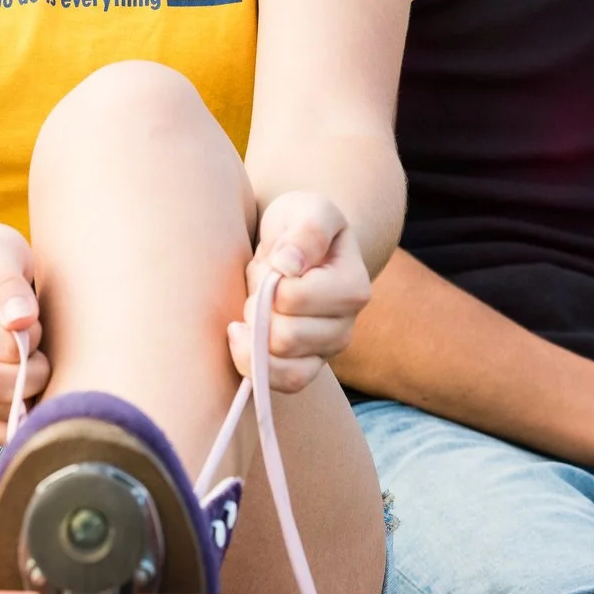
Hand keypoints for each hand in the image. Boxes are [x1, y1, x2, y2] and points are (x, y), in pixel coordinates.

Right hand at [0, 224, 48, 442]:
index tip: (35, 319)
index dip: (34, 337)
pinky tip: (27, 390)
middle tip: (42, 349)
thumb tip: (21, 321)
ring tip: (31, 363)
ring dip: (31, 394)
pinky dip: (23, 418)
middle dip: (35, 372)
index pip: (6, 347)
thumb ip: (7, 280)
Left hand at [229, 191, 370, 393]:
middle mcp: (347, 326)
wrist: (295, 249)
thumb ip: (307, 231)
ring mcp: (327, 351)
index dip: (268, 281)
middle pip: (285, 337)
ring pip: (280, 364)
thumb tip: (289, 265)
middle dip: (258, 307)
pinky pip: (282, 384)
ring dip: (254, 333)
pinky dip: (254, 366)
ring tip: (254, 306)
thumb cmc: (299, 225)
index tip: (271, 260)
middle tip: (260, 284)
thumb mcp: (308, 209)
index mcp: (353, 286)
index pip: (292, 299)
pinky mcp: (307, 366)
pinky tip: (241, 338)